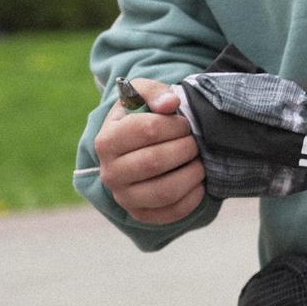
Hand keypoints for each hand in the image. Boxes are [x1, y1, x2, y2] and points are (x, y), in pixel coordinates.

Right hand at [93, 77, 205, 223]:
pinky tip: (199, 182)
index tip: (185, 123)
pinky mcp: (141, 214)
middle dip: (186, 148)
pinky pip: (171, 213)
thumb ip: (155, 92)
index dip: (175, 125)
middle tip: (196, 142)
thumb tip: (170, 104)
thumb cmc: (143, 114)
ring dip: (192, 174)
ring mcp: (124, 197)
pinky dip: (192, 198)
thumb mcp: (143, 93)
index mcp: (107, 141)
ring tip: (200, 160)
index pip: (146, 130)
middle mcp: (110, 173)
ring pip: (164, 191)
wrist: (138, 143)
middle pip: (155, 162)